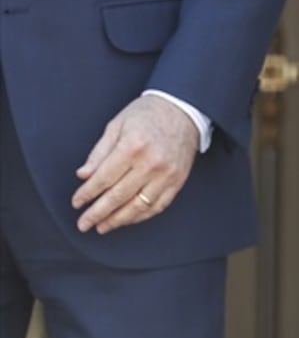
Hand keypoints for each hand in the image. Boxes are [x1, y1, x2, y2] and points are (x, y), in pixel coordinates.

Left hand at [72, 95, 200, 233]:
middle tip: (84, 224)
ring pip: (138, 206)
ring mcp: (166, 175)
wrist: (183, 110)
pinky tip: (125, 220)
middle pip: (118, 196)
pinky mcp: (177, 182)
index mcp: (132, 146)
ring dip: (117, 220)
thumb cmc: (146, 114)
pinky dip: (139, 216)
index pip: (104, 178)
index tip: (77, 203)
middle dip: (97, 213)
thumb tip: (83, 176)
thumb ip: (99, 152)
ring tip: (102, 227)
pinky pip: (157, 206)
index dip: (87, 193)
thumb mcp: (116, 125)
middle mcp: (151, 163)